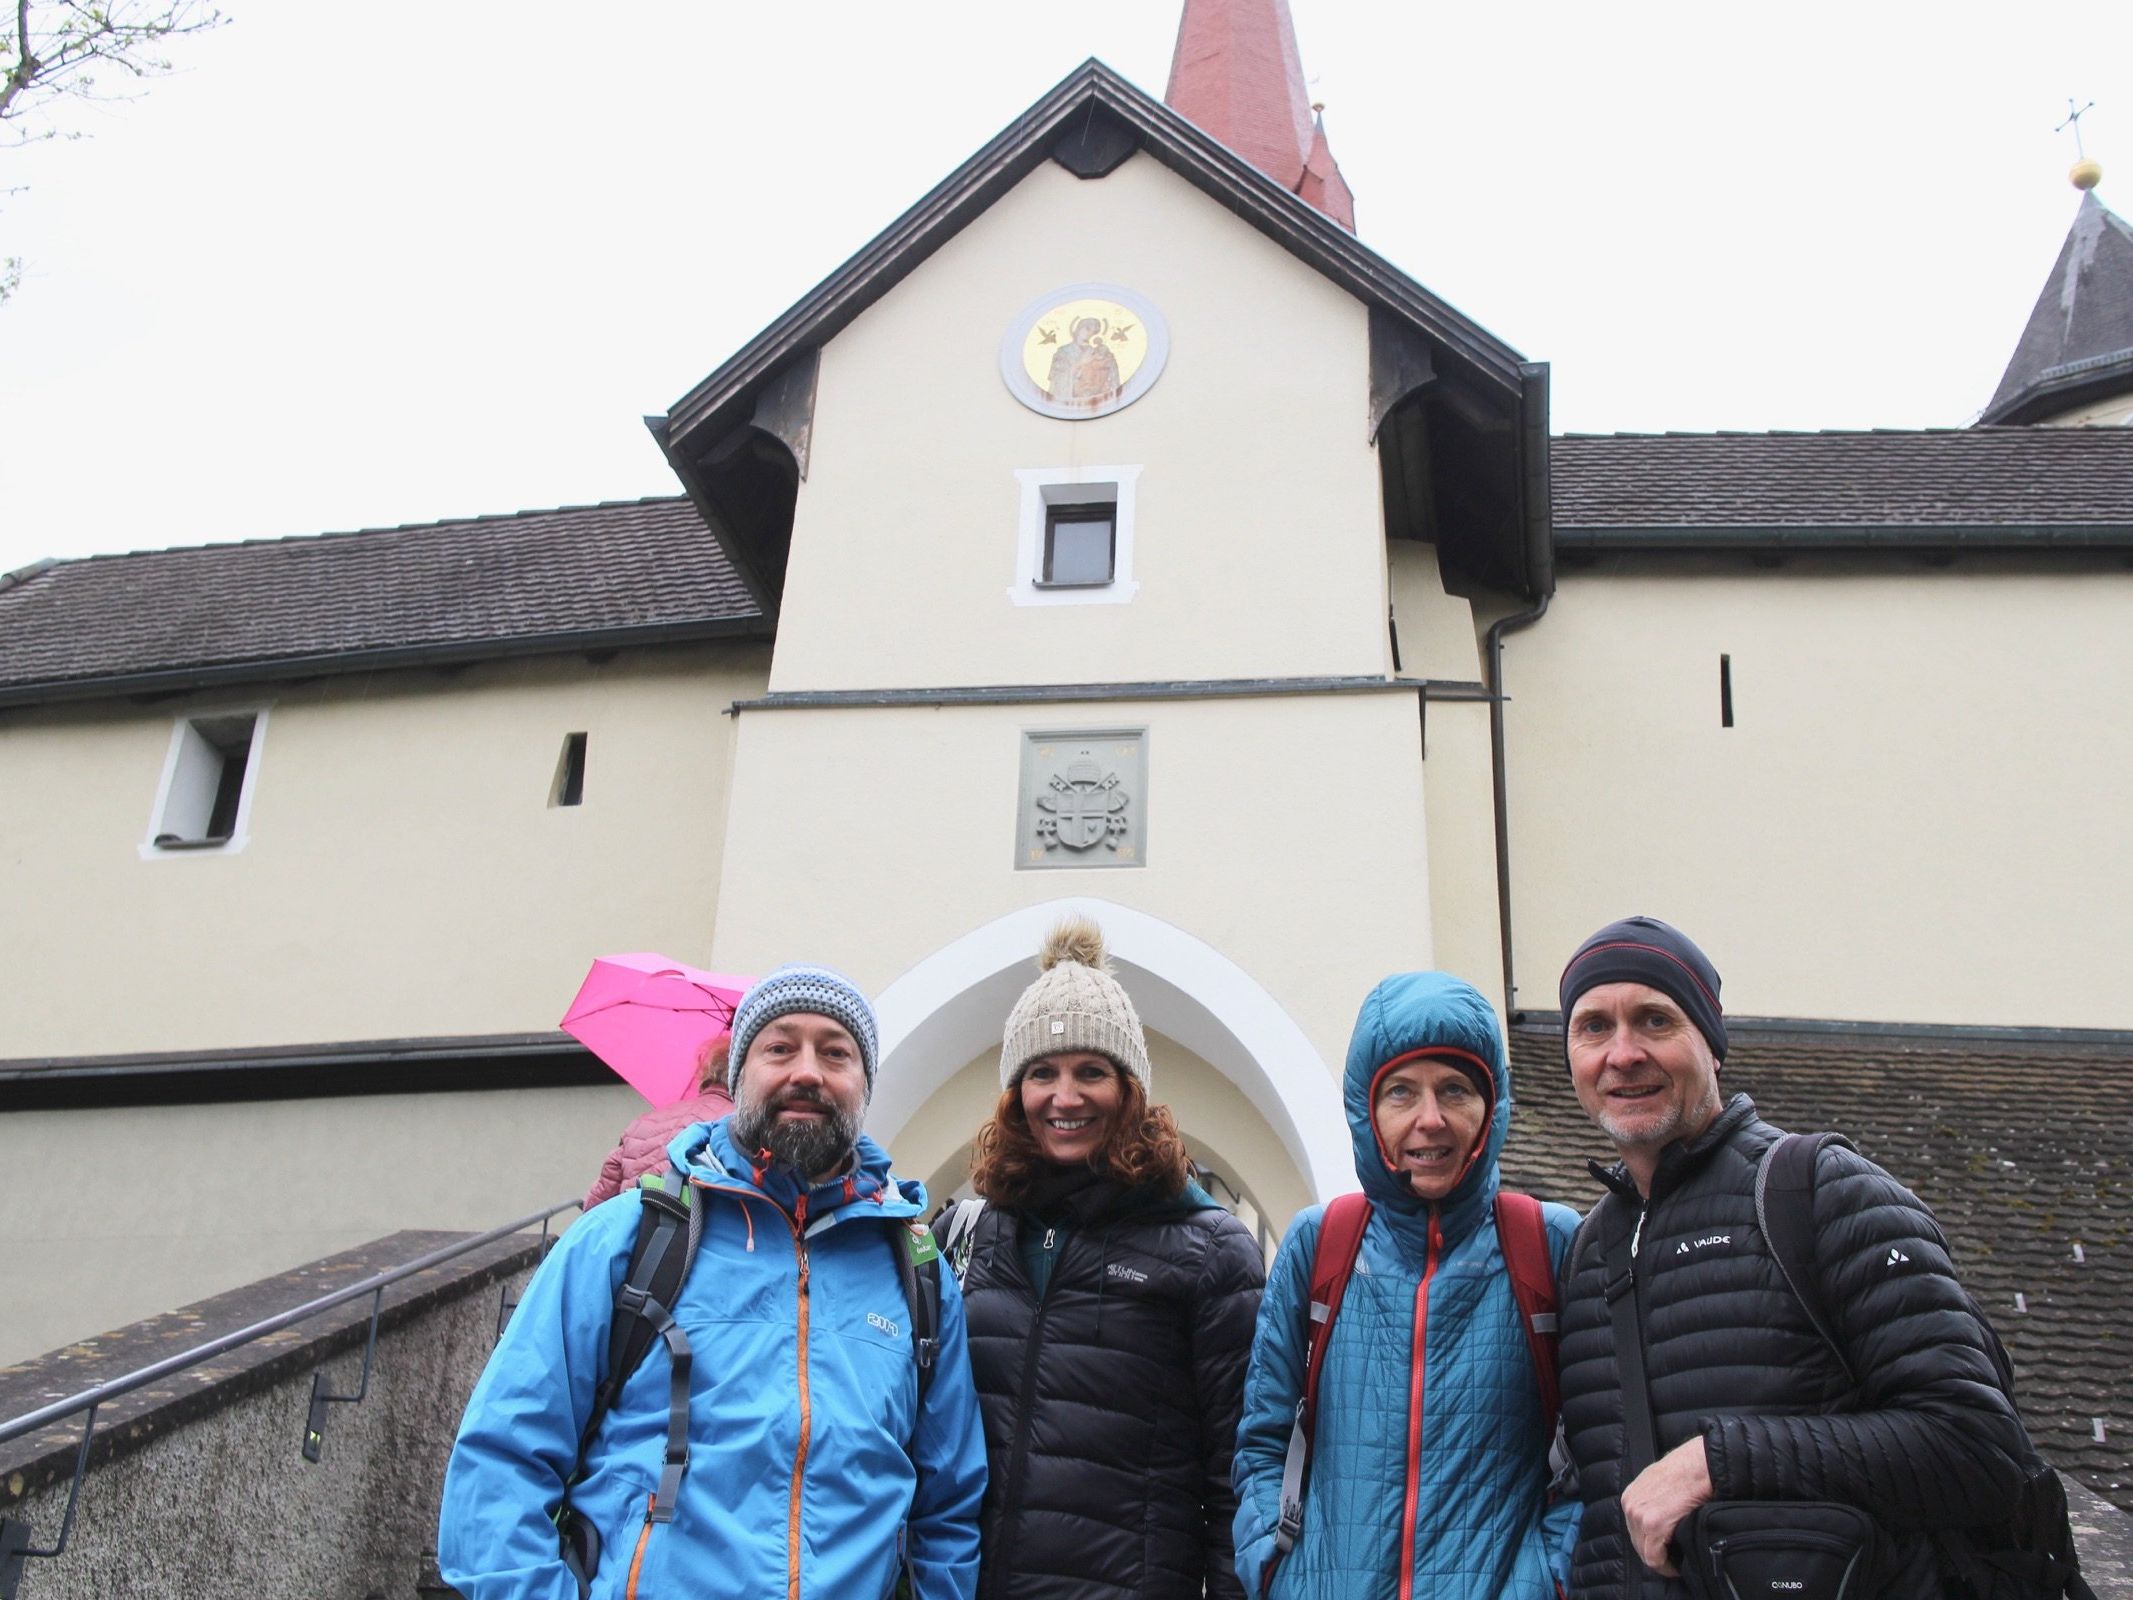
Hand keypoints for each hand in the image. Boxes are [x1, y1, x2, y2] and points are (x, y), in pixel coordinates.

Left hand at [1620, 1436, 1712, 1576]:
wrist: (1700, 1464)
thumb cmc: (1687, 1472)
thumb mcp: (1661, 1484)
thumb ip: (1654, 1502)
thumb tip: (1662, 1520)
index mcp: (1631, 1497)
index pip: (1635, 1531)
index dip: (1650, 1546)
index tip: (1664, 1554)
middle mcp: (1631, 1506)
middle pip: (1638, 1544)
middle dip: (1655, 1555)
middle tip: (1673, 1561)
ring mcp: (1640, 1516)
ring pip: (1645, 1553)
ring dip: (1662, 1560)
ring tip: (1676, 1562)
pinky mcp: (1654, 1524)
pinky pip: (1654, 1557)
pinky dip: (1666, 1566)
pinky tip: (1677, 1566)